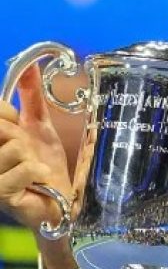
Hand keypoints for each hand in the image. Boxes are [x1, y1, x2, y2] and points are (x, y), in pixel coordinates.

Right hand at [0, 65, 72, 232]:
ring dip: (31, 156)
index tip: (19, 126)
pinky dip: (37, 171)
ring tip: (34, 167)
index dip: (9, 115)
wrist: (61, 202)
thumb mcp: (39, 126)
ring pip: (14, 147)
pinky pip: (24, 168)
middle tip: (29, 152)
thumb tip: (31, 66)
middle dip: (22, 136)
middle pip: (2, 128)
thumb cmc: (45, 164)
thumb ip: (31, 98)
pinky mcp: (1, 195)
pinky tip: (38, 180)